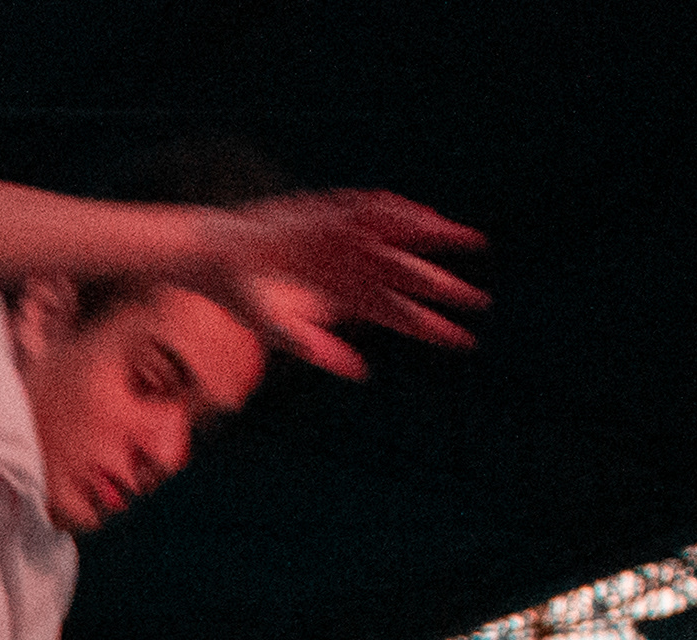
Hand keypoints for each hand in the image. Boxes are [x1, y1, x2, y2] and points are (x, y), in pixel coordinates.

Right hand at [195, 191, 487, 379]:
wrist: (217, 258)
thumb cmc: (245, 298)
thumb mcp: (280, 329)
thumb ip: (318, 348)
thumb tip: (359, 372)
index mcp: (347, 301)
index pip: (400, 317)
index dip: (431, 328)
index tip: (465, 342)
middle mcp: (355, 270)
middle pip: (409, 278)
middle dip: (444, 288)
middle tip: (480, 301)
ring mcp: (347, 242)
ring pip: (399, 242)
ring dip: (431, 238)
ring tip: (465, 238)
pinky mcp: (333, 216)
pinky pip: (372, 211)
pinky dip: (396, 213)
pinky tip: (422, 216)